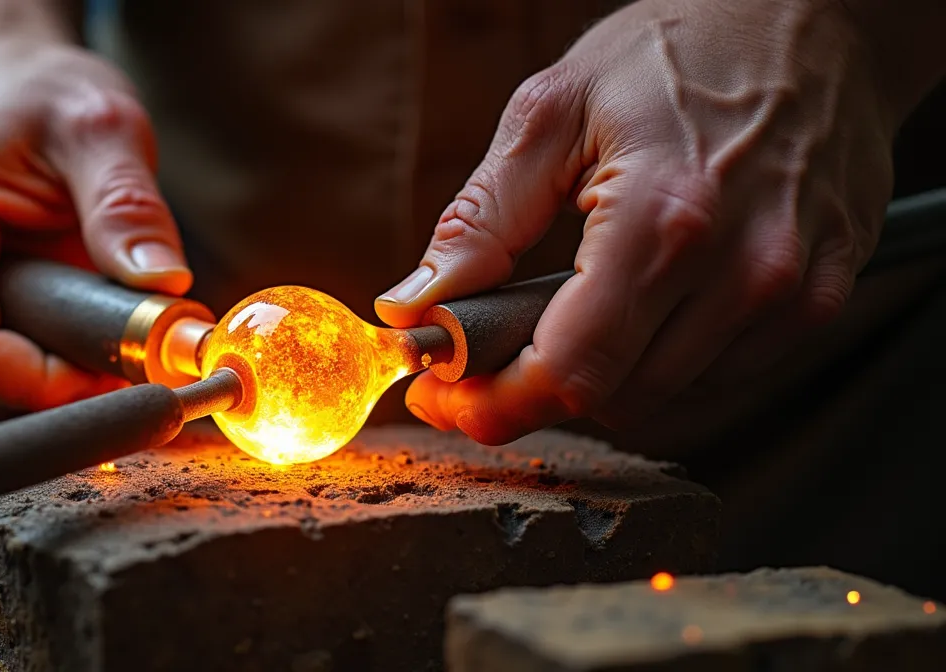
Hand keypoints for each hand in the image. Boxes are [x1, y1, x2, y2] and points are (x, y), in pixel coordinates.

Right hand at [0, 39, 190, 423]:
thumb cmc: (40, 101)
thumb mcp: (101, 129)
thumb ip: (127, 206)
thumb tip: (166, 285)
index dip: (50, 386)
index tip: (125, 369)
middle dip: (60, 391)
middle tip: (136, 355)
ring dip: (49, 390)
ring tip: (107, 334)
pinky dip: (32, 383)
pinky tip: (74, 340)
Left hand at [375, 0, 898, 443]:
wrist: (809, 16)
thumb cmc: (676, 49)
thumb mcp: (553, 111)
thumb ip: (479, 220)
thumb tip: (416, 306)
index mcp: (664, 219)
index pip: (571, 370)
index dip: (497, 405)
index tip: (452, 400)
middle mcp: (743, 269)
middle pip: (615, 397)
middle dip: (538, 387)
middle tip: (495, 346)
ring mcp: (793, 290)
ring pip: (668, 396)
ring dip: (605, 372)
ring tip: (576, 304)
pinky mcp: (823, 296)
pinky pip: (725, 373)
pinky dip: (667, 357)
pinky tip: (648, 299)